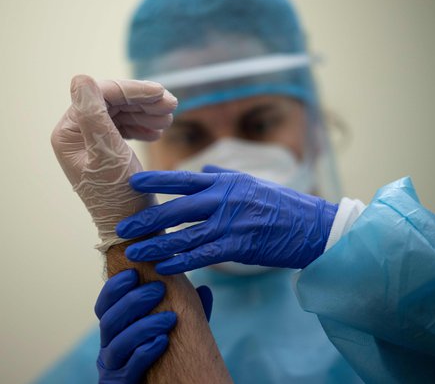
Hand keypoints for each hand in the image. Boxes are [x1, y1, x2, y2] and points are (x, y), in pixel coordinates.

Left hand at [50, 75, 176, 250]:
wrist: (133, 230)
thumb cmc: (119, 197)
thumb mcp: (108, 154)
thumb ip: (93, 114)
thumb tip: (80, 76)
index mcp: (68, 134)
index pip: (98, 95)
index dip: (131, 90)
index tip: (161, 94)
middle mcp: (75, 135)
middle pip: (110, 101)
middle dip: (142, 101)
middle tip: (172, 105)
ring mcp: (90, 142)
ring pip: (120, 112)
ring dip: (145, 111)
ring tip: (169, 119)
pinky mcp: (105, 150)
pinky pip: (124, 126)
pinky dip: (142, 125)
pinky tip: (158, 131)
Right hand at [96, 269, 211, 383]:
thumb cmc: (165, 362)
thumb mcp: (175, 333)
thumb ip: (186, 313)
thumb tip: (204, 288)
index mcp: (116, 330)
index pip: (105, 304)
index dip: (115, 287)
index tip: (134, 271)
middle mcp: (108, 347)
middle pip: (108, 320)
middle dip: (132, 301)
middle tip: (159, 288)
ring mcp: (112, 368)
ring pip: (117, 343)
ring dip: (143, 326)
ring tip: (170, 317)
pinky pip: (128, 368)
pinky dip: (144, 352)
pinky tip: (162, 341)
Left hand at [116, 166, 338, 274]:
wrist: (312, 226)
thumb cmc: (280, 203)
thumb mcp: (250, 182)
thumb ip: (222, 176)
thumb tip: (201, 168)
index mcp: (224, 183)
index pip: (183, 179)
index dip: (155, 180)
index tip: (131, 182)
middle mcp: (223, 200)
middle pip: (176, 210)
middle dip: (146, 220)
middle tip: (122, 228)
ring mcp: (230, 224)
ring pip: (184, 237)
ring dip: (157, 246)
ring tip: (135, 252)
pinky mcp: (238, 247)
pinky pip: (202, 256)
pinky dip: (181, 262)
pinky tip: (163, 267)